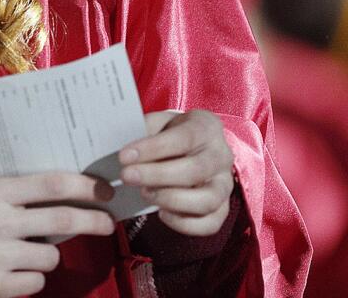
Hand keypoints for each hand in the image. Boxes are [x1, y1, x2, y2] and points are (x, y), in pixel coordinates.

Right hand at [0, 172, 115, 297]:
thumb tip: (64, 192)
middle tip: (108, 222)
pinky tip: (11, 269)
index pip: (51, 186)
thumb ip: (13, 192)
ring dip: (48, 255)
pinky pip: (36, 282)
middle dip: (93, 221)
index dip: (84, 188)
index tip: (104, 191)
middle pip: (61, 221)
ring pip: (51, 257)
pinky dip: (31, 277)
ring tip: (25, 251)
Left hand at [119, 110, 234, 235]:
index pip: (183, 138)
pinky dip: (185, 224)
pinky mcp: (222, 209)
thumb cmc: (169, 133)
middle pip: (195, 170)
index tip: (123, 156)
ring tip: (144, 194)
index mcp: (207, 127)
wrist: (190, 148)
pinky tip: (161, 213)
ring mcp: (225, 185)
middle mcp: (221, 156)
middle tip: (127, 177)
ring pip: (207, 200)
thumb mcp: (158, 122)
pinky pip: (210, 224)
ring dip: (171, 200)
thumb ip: (144, 130)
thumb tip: (122, 148)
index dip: (152, 148)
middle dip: (156, 175)